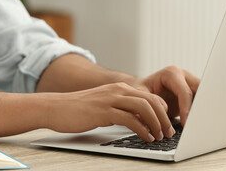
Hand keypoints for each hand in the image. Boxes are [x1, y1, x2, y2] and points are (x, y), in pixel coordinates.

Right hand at [45, 83, 175, 141]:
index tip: (167, 123)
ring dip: (156, 123)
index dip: (162, 110)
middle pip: (151, 100)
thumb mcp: (105, 105)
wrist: (56, 107)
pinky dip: (142, 129)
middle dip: (164, 117)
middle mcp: (118, 90)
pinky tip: (146, 138)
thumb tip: (139, 120)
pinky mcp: (103, 111)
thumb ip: (122, 108)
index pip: (149, 95)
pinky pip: (129, 119)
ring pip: (143, 107)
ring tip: (160, 136)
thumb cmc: (80, 109)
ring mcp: (110, 99)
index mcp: (120, 88)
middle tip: (169, 131)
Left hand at [135, 66, 199, 125]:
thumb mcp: (140, 93)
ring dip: (202, 110)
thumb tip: (156, 115)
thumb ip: (148, 102)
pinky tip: (197, 123)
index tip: (185, 123)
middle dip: (200, 107)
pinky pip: (201, 102)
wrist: (143, 88)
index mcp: (171, 73)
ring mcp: (190, 83)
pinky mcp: (193, 92)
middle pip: (200, 91)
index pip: (184, 92)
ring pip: (204, 96)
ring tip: (199, 125)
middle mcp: (183, 75)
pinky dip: (200, 112)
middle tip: (197, 124)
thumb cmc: (141, 89)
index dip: (186, 108)